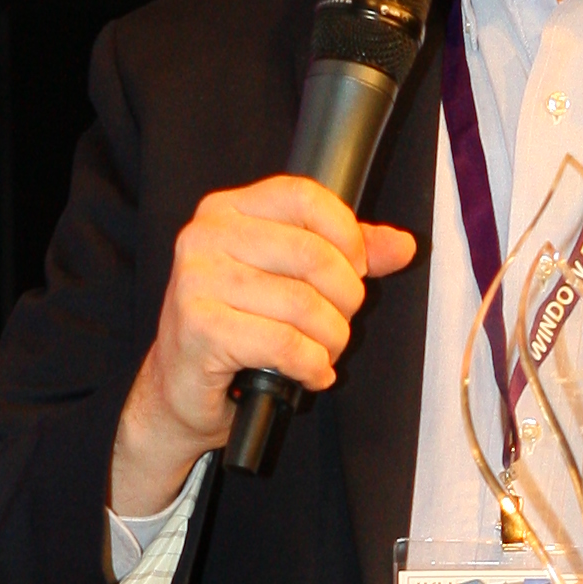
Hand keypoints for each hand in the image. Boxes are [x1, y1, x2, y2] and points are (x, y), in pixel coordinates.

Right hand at [111, 178, 416, 512]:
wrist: (179, 388)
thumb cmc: (237, 327)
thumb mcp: (292, 279)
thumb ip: (346, 255)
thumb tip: (403, 244)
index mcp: (225, 211)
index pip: (304, 196)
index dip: (346, 233)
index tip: (357, 267)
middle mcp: (204, 237)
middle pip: (312, 254)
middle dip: (345, 298)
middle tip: (340, 323)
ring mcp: (197, 282)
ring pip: (303, 305)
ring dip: (331, 339)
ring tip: (323, 352)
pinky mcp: (199, 329)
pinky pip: (284, 344)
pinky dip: (312, 365)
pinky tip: (310, 372)